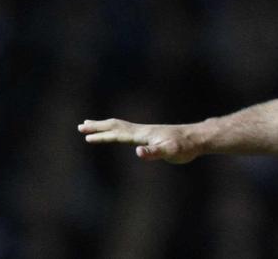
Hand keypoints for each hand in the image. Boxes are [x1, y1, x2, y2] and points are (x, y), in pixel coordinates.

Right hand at [78, 118, 200, 163]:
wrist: (197, 138)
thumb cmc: (184, 146)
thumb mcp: (171, 152)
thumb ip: (154, 153)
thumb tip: (138, 152)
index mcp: (143, 134)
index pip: (118, 134)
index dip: (102, 135)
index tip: (87, 137)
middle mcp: (142, 130)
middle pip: (116, 126)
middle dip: (98, 127)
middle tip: (81, 126)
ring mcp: (146, 132)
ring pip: (120, 126)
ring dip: (104, 126)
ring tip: (91, 125)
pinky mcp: (150, 135)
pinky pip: (128, 130)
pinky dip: (116, 130)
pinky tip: (115, 133)